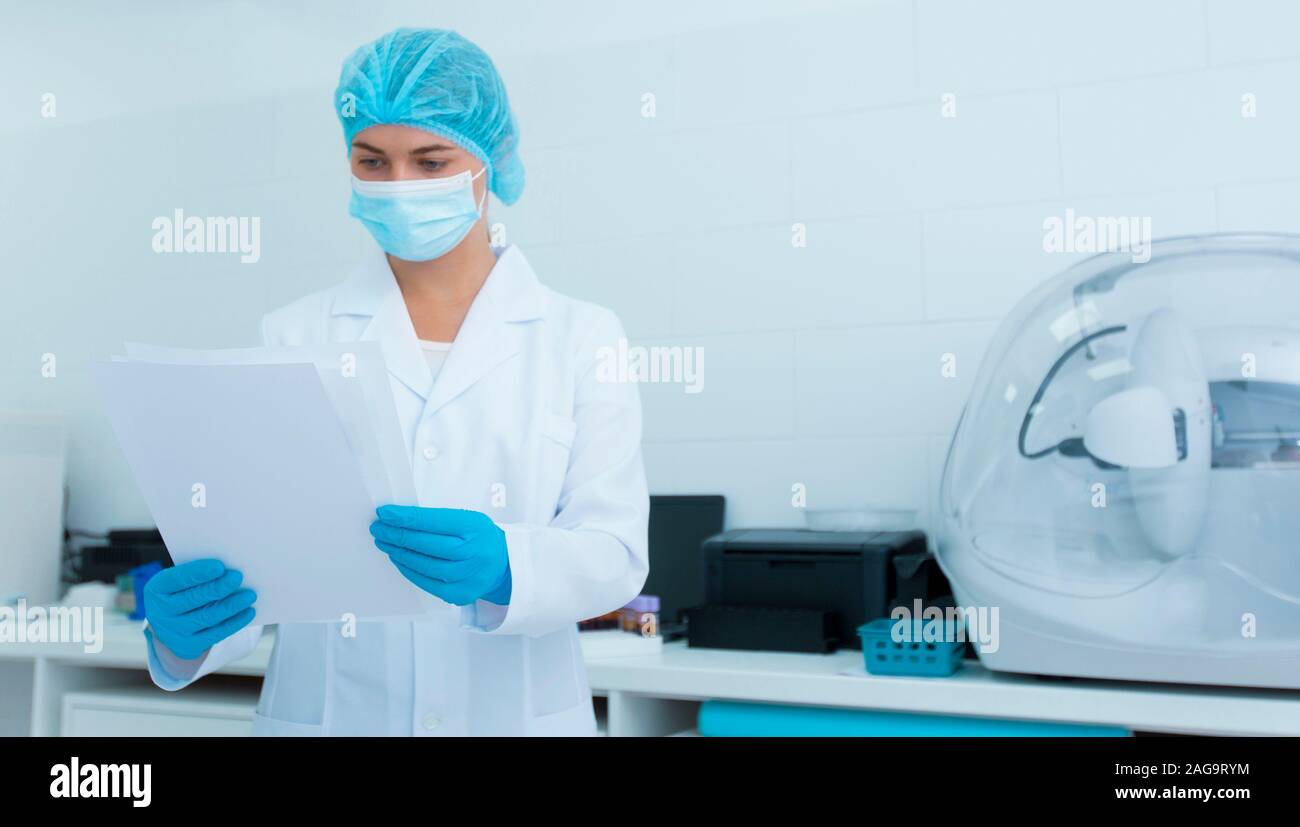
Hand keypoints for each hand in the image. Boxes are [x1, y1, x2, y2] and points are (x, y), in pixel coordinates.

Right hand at [143, 559, 256, 659]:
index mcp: (156, 590)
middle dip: (217, 588)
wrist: (171, 624)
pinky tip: (248, 612)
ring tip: (249, 595)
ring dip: (231, 605)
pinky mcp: (189, 646)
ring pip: (206, 617)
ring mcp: (173, 632)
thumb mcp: (180, 581)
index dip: (198, 573)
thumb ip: (196, 574)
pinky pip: (215, 633)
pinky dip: (234, 622)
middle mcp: (160, 613)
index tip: (219, 566)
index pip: (177, 580)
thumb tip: (228, 569)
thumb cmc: (182, 592)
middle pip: (193, 599)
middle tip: (237, 577)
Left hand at [369, 506, 510, 605]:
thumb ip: (438, 520)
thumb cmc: (479, 538)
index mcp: (475, 527)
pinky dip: (409, 570)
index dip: (406, 517)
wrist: (503, 565)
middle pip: (426, 544)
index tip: (385, 513)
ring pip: (424, 564)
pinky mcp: (460, 593)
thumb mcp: (468, 520)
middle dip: (397, 534)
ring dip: (399, 553)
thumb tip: (400, 518)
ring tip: (385, 542)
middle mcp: (473, 552)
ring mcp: (467, 576)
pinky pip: (427, 582)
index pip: (433, 521)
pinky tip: (398, 559)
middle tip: (378, 528)